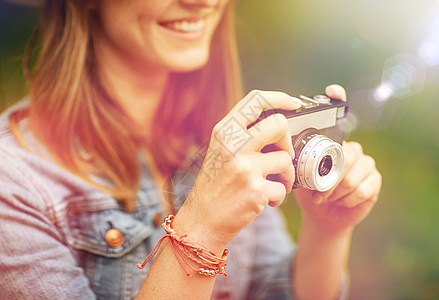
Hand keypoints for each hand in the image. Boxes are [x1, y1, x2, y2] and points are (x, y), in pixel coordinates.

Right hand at [174, 90, 301, 249]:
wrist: (202, 220)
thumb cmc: (215, 185)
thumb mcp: (221, 151)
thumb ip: (244, 135)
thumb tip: (279, 125)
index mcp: (225, 131)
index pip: (255, 100)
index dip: (280, 98)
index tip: (293, 104)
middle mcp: (234, 145)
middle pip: (279, 124)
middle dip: (286, 142)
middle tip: (281, 156)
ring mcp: (245, 167)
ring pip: (285, 159)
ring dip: (285, 176)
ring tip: (271, 185)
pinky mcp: (256, 190)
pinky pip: (283, 187)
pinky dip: (278, 196)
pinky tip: (264, 200)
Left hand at [294, 85, 381, 233]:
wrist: (321, 215)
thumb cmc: (308, 192)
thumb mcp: (298, 177)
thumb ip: (295, 163)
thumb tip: (281, 152)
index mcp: (332, 144)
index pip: (338, 116)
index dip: (338, 100)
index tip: (332, 90)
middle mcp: (351, 149)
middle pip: (346, 154)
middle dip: (329, 177)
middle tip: (317, 191)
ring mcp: (365, 164)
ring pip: (354, 173)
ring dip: (336, 191)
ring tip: (324, 198)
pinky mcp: (374, 181)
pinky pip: (364, 188)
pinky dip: (347, 199)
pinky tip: (339, 202)